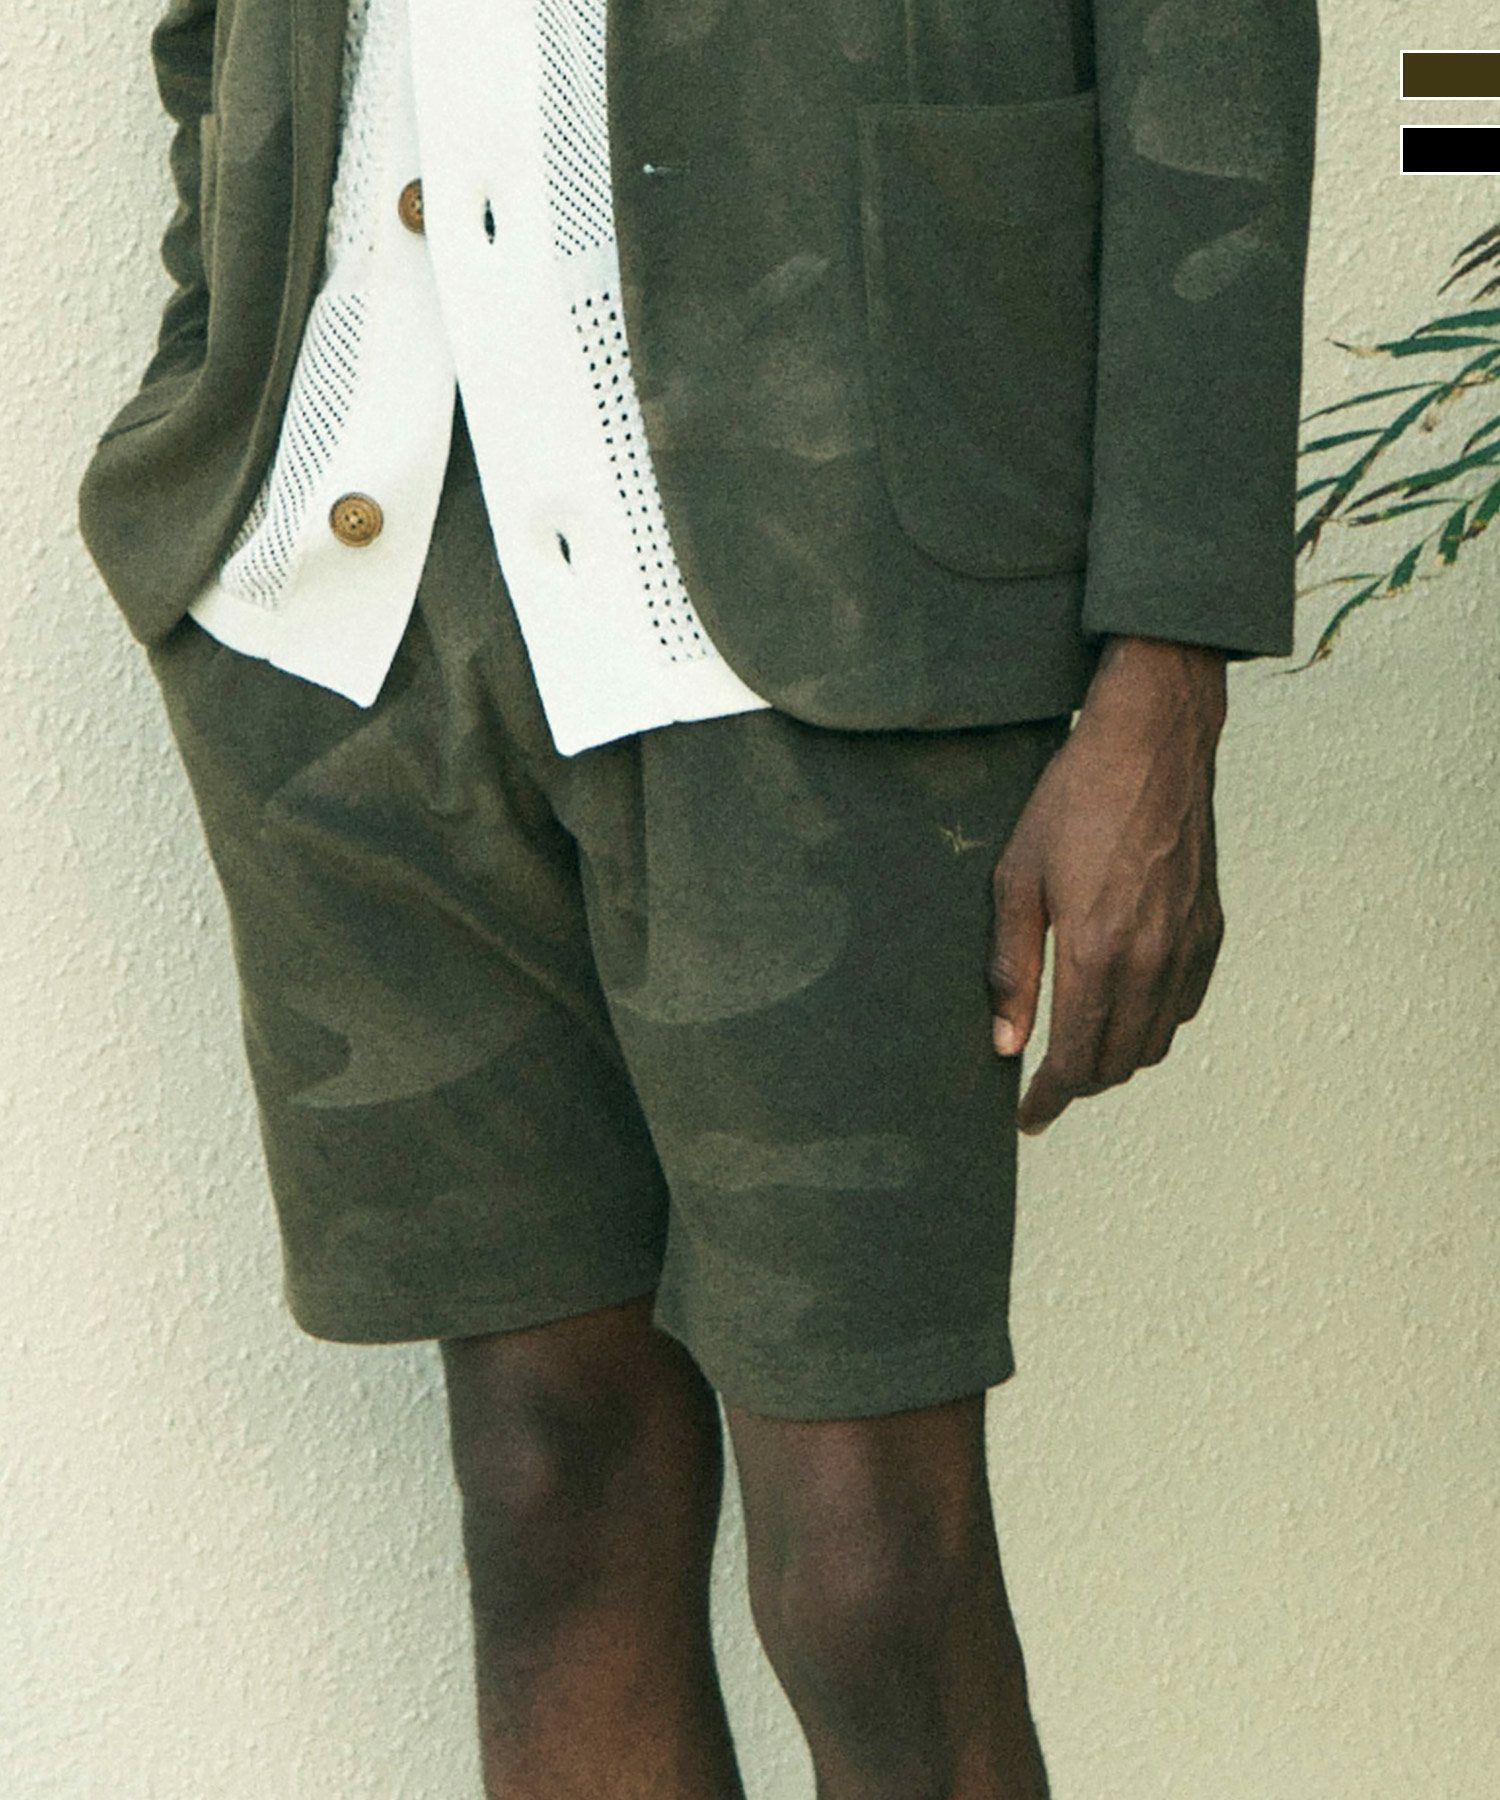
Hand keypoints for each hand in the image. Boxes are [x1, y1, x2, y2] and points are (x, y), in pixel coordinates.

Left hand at [987, 636, 1228, 1134]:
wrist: (1152, 742)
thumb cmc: (1073, 801)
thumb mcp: (1016, 878)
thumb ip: (1011, 968)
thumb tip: (1006, 1042)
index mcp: (1097, 951)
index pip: (1075, 1058)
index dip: (1048, 1098)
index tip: (1026, 1116)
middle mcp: (1151, 959)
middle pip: (1119, 1061)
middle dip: (1079, 1084)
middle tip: (1044, 1085)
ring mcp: (1188, 945)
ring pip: (1156, 1042)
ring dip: (1118, 1060)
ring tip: (1081, 1053)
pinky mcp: (1210, 927)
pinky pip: (1185, 1005)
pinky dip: (1155, 1025)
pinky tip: (1125, 1010)